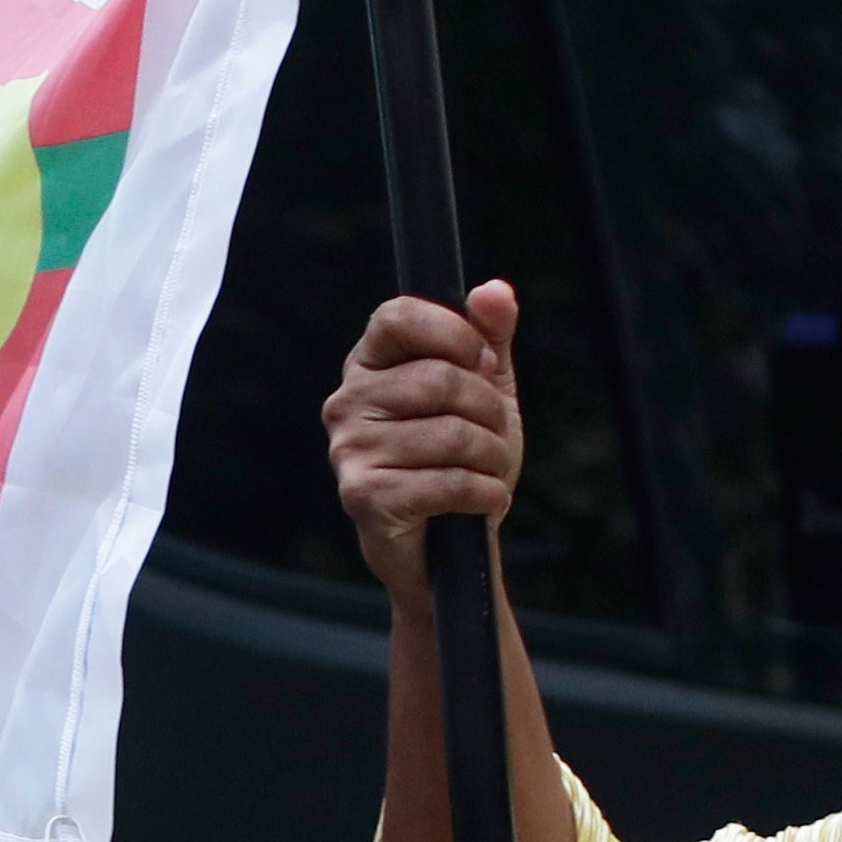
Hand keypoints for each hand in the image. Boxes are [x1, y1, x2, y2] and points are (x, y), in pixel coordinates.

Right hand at [324, 282, 524, 600]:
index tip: (482, 364)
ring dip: (492, 458)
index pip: (397, 316)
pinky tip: (485, 501)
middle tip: (495, 437)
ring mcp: (350, 451)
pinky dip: (486, 493)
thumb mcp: (484, 392)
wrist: (447, 550)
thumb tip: (493, 292)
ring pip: (452, 433)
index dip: (452, 332)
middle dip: (489, 411)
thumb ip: (490, 338)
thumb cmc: (459, 463)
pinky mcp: (364, 498)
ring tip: (489, 474)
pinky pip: (449, 481)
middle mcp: (346, 404)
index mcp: (368, 367)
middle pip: (439, 378)